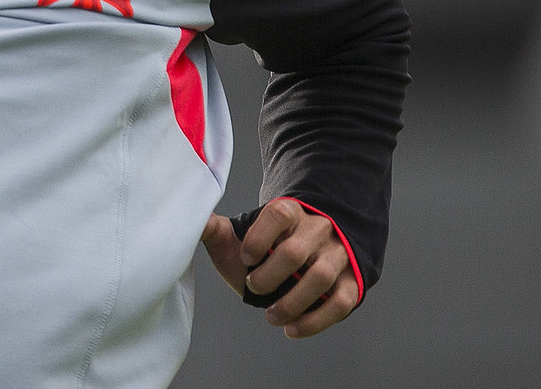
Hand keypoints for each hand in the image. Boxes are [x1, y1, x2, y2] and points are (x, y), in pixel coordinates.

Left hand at [199, 198, 358, 338]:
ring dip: (291, 303)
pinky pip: (340, 302)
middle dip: (269, 276)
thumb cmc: (262, 252)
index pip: (278, 214)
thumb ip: (215, 231)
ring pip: (320, 278)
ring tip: (270, 317)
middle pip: (295, 252)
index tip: (245, 258)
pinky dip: (315, 321)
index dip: (258, 238)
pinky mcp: (351, 282)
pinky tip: (292, 329)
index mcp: (290, 212)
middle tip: (253, 286)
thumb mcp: (237, 239)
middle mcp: (317, 229)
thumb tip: (189, 220)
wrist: (298, 261)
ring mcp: (338, 255)